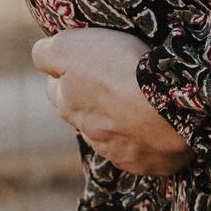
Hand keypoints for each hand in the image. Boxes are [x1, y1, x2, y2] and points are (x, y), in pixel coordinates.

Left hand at [32, 27, 195, 176]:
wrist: (170, 106)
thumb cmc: (120, 70)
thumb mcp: (70, 47)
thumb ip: (47, 53)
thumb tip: (40, 54)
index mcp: (68, 105)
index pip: (55, 88)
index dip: (66, 72)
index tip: (82, 60)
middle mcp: (89, 133)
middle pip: (82, 114)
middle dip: (91, 99)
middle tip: (111, 79)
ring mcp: (118, 152)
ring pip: (110, 135)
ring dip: (118, 120)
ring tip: (137, 102)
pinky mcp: (146, 163)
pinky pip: (140, 151)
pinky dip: (143, 139)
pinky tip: (156, 124)